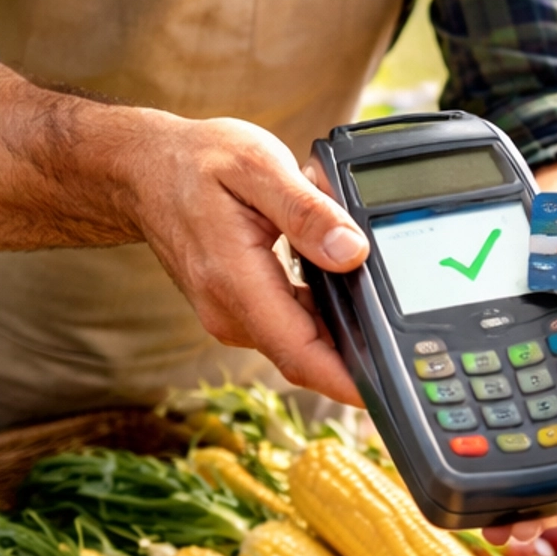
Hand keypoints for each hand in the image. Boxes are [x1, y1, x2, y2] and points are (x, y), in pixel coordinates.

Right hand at [122, 114, 367, 402]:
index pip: (301, 353)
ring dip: (342, 335)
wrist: (143, 172)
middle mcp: (231, 313)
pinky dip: (321, 317)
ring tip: (382, 307)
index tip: (390, 392)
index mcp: (235, 282)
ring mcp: (233, 316)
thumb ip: (306, 211)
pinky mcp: (238, 310)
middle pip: (308, 356)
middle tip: (414, 345)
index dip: (348, 382)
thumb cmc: (197, 163)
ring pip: (301, 343)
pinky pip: (290, 327)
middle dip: (359, 358)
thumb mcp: (257, 165)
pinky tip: (344, 289)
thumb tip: (352, 253)